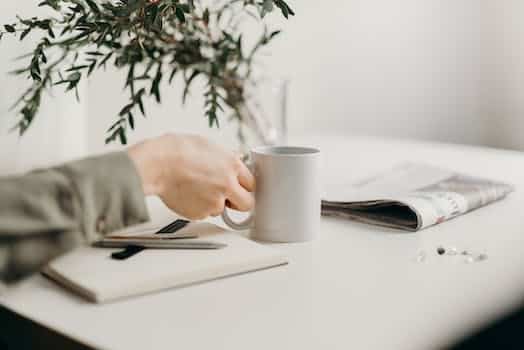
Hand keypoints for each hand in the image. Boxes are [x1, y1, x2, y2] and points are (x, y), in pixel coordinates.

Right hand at [128, 133, 254, 219]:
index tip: (241, 187)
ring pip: (222, 209)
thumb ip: (225, 157)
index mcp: (232, 166)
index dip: (244, 185)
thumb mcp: (208, 145)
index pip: (252, 183)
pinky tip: (188, 193)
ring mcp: (214, 202)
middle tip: (229, 197)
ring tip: (197, 189)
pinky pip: (204, 213)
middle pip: (247, 204)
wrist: (156, 164)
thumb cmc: (176, 151)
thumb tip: (232, 159)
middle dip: (239, 201)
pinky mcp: (200, 213)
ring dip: (214, 203)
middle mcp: (227, 185)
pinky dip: (198, 207)